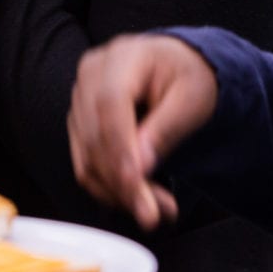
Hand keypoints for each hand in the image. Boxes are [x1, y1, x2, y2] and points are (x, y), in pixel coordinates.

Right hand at [68, 34, 219, 230]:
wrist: (175, 68)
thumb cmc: (187, 76)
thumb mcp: (193, 97)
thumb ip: (167, 128)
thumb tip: (140, 166)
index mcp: (121, 57)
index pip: (110, 104)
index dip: (120, 147)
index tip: (136, 184)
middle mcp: (91, 75)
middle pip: (94, 135)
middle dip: (123, 182)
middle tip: (155, 214)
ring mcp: (80, 99)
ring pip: (87, 156)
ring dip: (118, 192)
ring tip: (157, 211)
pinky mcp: (79, 123)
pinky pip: (85, 163)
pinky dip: (110, 189)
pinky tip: (138, 199)